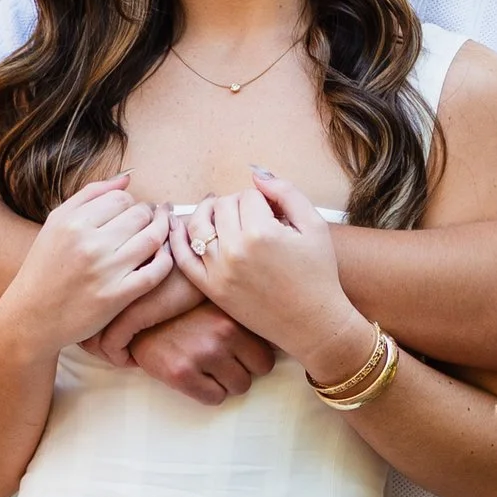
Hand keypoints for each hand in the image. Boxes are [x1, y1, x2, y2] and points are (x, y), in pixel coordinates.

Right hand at [1, 179, 170, 353]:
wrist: (32, 315)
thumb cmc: (45, 267)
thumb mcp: (56, 223)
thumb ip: (91, 195)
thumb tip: (127, 178)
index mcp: (73, 223)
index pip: (121, 198)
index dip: (130, 203)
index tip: (129, 213)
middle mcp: (89, 244)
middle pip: (140, 215)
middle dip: (148, 216)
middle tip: (148, 222)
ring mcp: (105, 271)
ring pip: (152, 238)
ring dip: (162, 233)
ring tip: (158, 234)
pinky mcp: (117, 297)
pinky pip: (155, 271)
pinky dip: (165, 260)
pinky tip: (161, 257)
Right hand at [81, 260, 276, 401]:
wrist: (135, 312)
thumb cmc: (180, 306)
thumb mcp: (215, 299)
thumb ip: (240, 313)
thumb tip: (275, 330)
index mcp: (233, 316)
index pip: (269, 351)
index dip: (255, 354)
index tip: (242, 351)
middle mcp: (222, 334)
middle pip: (259, 371)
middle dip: (244, 367)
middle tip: (225, 359)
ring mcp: (203, 354)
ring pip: (239, 386)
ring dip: (226, 381)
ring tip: (209, 366)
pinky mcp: (182, 373)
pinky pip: (215, 398)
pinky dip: (208, 392)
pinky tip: (196, 376)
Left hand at [169, 170, 361, 375]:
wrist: (313, 323)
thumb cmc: (318, 274)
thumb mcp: (314, 225)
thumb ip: (286, 192)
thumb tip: (255, 174)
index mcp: (262, 232)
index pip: (248, 195)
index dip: (262, 200)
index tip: (273, 213)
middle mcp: (235, 250)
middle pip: (223, 206)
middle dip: (237, 205)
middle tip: (252, 216)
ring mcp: (219, 271)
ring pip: (199, 225)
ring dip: (207, 212)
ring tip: (217, 211)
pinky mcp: (212, 289)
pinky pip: (184, 259)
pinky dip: (178, 239)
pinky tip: (179, 227)